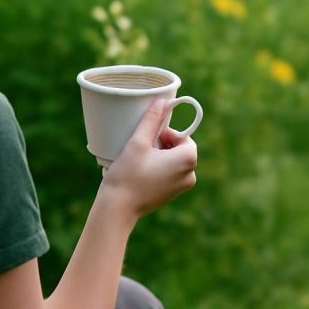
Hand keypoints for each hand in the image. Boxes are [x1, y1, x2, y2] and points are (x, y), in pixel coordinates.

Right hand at [97, 99, 198, 221]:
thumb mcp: (138, 142)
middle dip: (162, 144)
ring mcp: (181, 188)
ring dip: (159, 155)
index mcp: (187, 161)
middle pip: (179, 149)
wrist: (118, 208)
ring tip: (140, 159)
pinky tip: (140, 171)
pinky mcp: (171, 195)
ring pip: (174, 161)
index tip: (149, 138)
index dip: (166, 133)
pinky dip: (158, 168)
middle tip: (142, 148)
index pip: (183, 137)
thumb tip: (163, 100)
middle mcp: (190, 176)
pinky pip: (170, 174)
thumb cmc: (127, 174)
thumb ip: (152, 120)